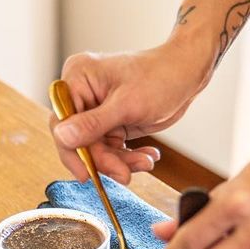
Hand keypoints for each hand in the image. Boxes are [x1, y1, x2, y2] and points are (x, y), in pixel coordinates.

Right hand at [50, 41, 211, 183]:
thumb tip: (62, 137)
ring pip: (97, 149)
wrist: (187, 74)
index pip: (62, 121)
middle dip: (104, 159)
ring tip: (146, 162)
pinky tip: (147, 156)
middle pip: (79, 140)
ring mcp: (96, 110)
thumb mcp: (127, 104)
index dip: (73, 150)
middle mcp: (82, 93)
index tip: (87, 174)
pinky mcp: (110, 122)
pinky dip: (128, 157)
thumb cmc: (160, 76)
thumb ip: (93, 124)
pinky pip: (111, 148)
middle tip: (125, 174)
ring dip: (121, 161)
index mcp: (77, 78)